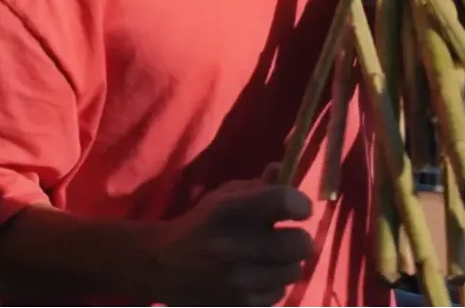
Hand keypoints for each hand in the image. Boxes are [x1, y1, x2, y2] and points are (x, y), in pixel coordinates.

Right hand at [143, 165, 314, 305]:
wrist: (162, 265)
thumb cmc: (200, 224)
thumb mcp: (222, 197)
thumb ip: (257, 186)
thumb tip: (285, 169)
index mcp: (229, 210)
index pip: (285, 201)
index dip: (299, 204)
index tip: (297, 209)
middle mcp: (235, 245)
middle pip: (301, 243)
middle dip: (296, 239)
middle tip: (283, 238)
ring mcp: (239, 280)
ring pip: (293, 270)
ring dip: (284, 263)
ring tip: (266, 259)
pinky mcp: (241, 304)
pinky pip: (279, 293)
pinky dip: (270, 285)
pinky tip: (254, 277)